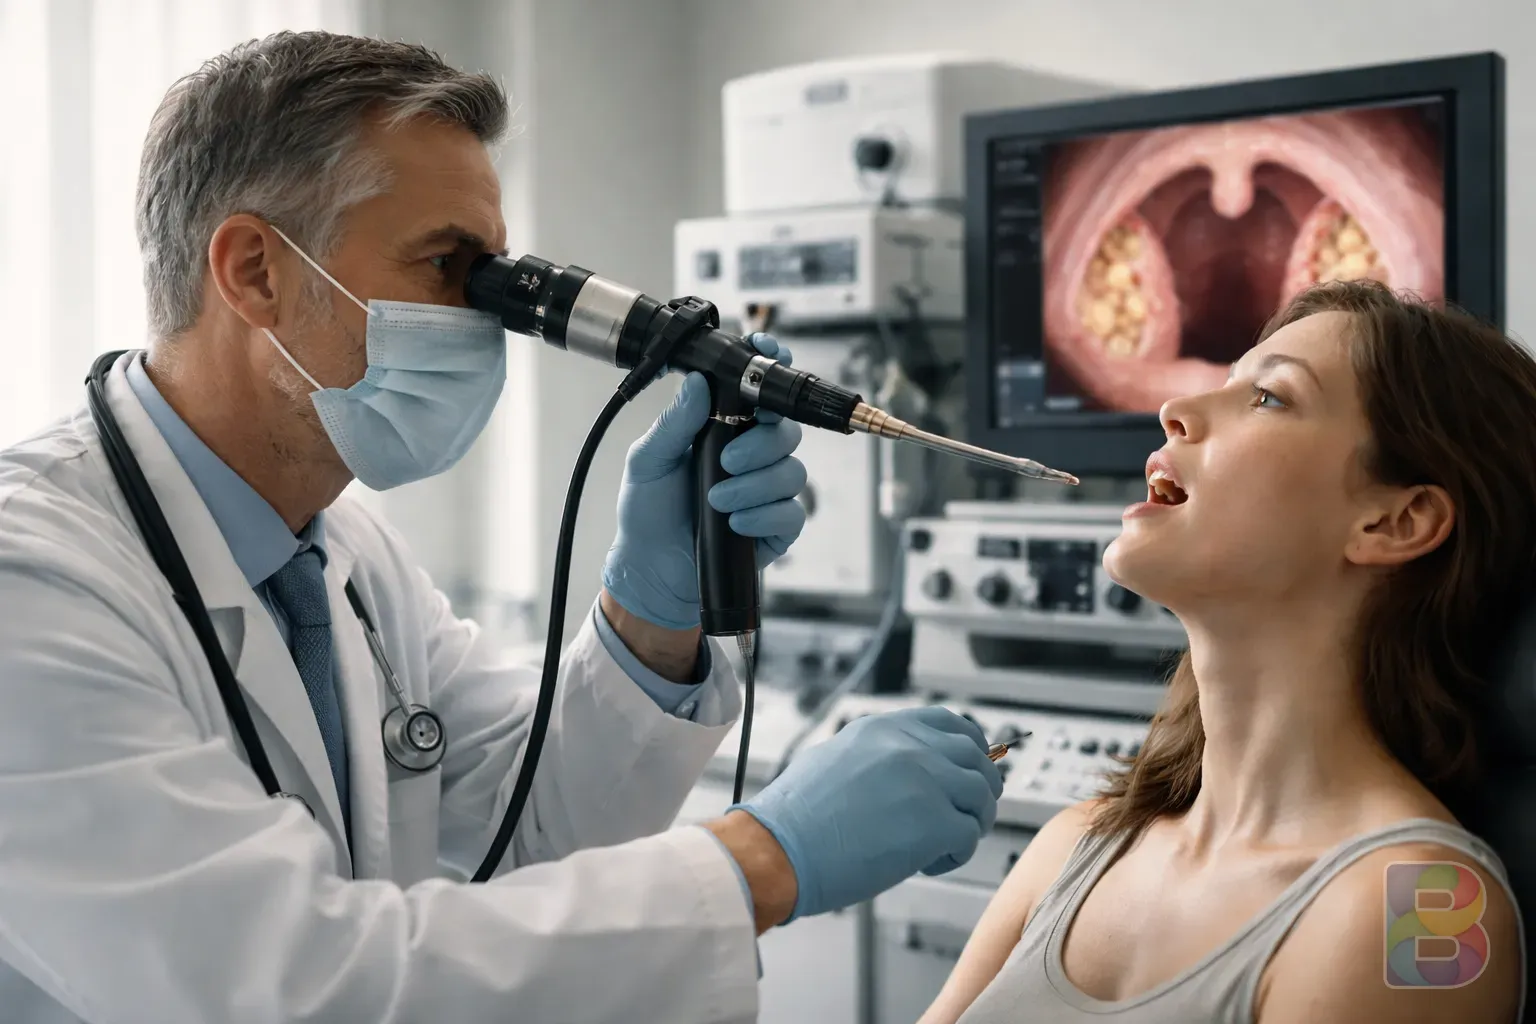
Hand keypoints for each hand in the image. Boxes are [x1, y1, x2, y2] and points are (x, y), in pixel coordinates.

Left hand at [602, 334, 806, 629]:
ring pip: (792, 470)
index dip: (771, 371)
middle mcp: (752, 453)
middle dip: (760, 442)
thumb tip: (696, 382)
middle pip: (787, 428)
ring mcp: (767, 489)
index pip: (758, 391)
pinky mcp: (776, 526)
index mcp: (723, 427)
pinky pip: (792, 512)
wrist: (651, 568)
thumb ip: (674, 422)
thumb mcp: (647, 461)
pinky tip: (735, 523)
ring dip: (754, 485)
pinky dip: (764, 515)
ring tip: (717, 499)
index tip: (770, 357)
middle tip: (727, 460)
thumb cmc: (649, 511)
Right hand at [734, 706, 1003, 920]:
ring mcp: (926, 782)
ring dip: (970, 823)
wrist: (779, 847)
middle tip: (966, 814)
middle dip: (979, 788)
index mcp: (884, 729)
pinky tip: (928, 863)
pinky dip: (955, 855)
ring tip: (943, 844)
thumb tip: (900, 775)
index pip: (949, 722)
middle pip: (975, 758)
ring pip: (981, 796)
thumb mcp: (832, 758)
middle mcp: (910, 747)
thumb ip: (874, 757)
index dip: (970, 747)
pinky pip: (969, 837)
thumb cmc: (794, 817)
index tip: (971, 766)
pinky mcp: (935, 823)